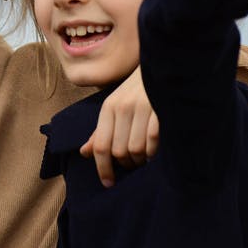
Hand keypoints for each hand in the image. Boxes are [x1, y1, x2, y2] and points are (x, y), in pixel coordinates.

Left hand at [81, 67, 158, 187]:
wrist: (163, 64)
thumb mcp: (116, 106)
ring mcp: (143, 108)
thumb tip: (84, 152)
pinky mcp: (161, 110)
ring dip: (141, 160)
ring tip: (144, 158)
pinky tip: (155, 151)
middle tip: (132, 165)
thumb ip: (101, 130)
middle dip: (125, 165)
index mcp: (109, 107)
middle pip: (118, 151)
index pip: (100, 146)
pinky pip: (153, 142)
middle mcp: (123, 107)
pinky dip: (154, 152)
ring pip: (136, 149)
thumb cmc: (138, 89)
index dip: (103, 168)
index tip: (108, 183)